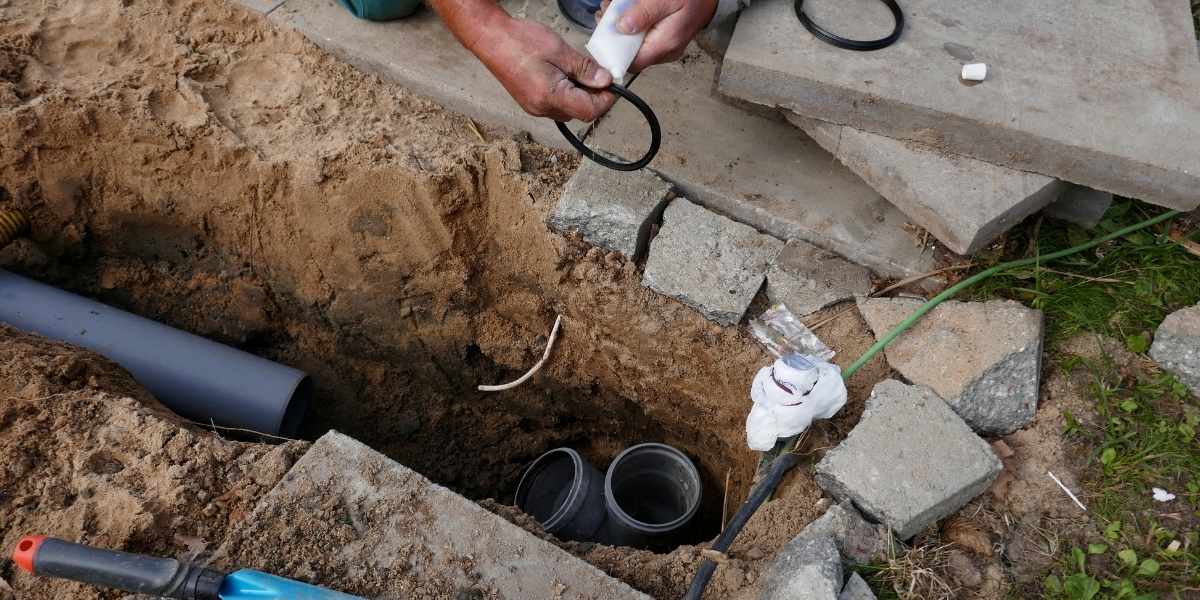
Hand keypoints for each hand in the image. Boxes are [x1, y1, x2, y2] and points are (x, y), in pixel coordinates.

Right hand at [474, 17, 616, 121]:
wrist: (490, 38)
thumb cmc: (521, 41)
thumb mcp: (559, 50)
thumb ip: (584, 69)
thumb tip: (605, 81)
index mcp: (550, 97)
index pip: (589, 111)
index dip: (605, 100)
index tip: (611, 83)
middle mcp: (542, 109)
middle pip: (579, 113)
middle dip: (593, 96)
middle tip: (596, 73)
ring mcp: (534, 108)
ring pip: (568, 110)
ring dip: (578, 95)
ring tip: (577, 71)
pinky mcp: (529, 102)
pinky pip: (555, 105)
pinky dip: (565, 93)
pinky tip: (562, 74)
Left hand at [606, 0, 717, 71]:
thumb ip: (645, 13)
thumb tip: (622, 27)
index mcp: (665, 45)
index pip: (631, 63)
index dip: (614, 51)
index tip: (604, 31)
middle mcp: (664, 52)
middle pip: (630, 54)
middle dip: (615, 34)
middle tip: (607, 12)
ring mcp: (664, 48)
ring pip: (634, 45)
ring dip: (621, 27)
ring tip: (616, 7)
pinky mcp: (663, 40)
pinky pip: (642, 38)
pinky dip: (632, 25)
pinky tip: (628, 10)